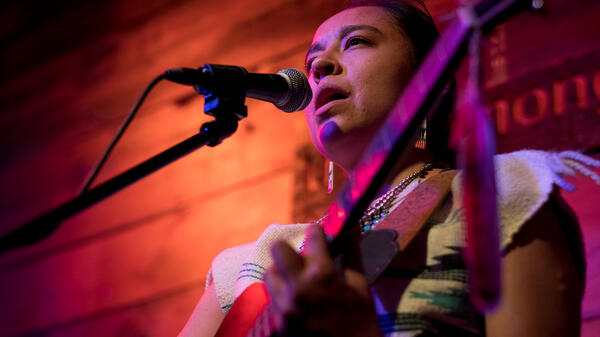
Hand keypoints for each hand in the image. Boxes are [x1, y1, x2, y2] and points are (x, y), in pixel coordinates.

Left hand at [263, 224, 382, 336]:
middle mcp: (298, 287)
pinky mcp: (278, 323)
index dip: (316, 232)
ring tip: (297, 283)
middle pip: (278, 249)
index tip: (317, 234)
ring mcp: (285, 307)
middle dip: (291, 250)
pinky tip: (296, 302)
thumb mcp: (361, 286)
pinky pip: (272, 298)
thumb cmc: (361, 321)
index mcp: (323, 275)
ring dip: (282, 274)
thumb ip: (351, 255)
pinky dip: (282, 296)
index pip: (311, 237)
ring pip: (269, 274)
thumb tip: (349, 229)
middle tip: (302, 260)